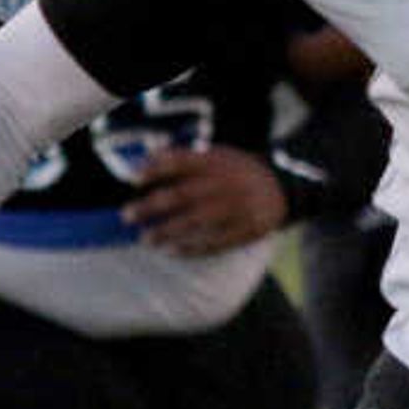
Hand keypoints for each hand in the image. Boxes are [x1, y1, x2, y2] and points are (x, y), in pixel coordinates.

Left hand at [123, 146, 290, 252]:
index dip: (156, 169)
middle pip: (182, 195)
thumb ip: (184, 159)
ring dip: (167, 232)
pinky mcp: (245, 230)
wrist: (281, 189)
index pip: (181, 162)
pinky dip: (191, 248)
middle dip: (151, 206)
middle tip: (127, 216)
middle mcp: (226, 184)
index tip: (133, 180)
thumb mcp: (216, 156)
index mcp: (217, 162)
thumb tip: (143, 163)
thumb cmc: (236, 172)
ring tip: (146, 240)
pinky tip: (172, 252)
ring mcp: (237, 208)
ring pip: (195, 222)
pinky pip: (214, 242)